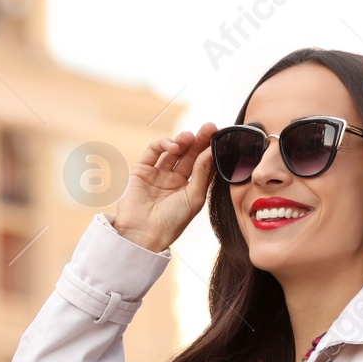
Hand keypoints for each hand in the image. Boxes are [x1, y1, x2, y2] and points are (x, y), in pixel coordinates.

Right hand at [111, 123, 218, 252]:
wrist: (143, 234)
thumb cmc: (172, 222)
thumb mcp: (194, 197)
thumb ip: (203, 172)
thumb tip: (212, 150)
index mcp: (189, 188)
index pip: (202, 163)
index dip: (210, 150)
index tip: (220, 136)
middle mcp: (174, 180)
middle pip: (189, 154)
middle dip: (199, 140)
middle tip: (209, 127)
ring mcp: (157, 174)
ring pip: (172, 151)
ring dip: (182, 140)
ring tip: (190, 137)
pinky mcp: (141, 170)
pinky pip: (153, 151)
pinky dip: (164, 144)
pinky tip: (174, 146)